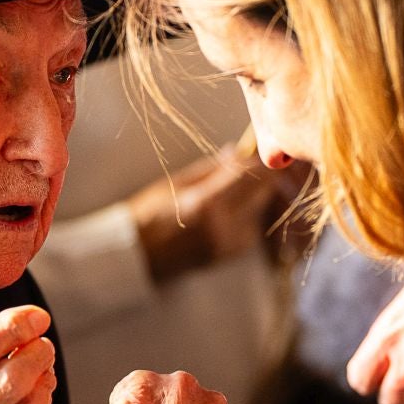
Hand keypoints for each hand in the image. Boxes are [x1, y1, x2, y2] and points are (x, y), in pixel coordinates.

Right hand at [128, 144, 280, 284]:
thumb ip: (214, 169)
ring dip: (256, 192)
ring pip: (260, 208)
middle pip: (264, 192)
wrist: (138, 257)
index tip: (265, 147)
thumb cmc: (150, 214)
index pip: (251, 175)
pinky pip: (252, 224)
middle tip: (255, 158)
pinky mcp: (232, 253)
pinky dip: (248, 210)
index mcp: (209, 203)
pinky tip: (229, 205)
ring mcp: (231, 243)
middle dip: (263, 174)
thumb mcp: (178, 183)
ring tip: (235, 182)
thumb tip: (240, 150)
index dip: (263, 159)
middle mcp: (226, 225)